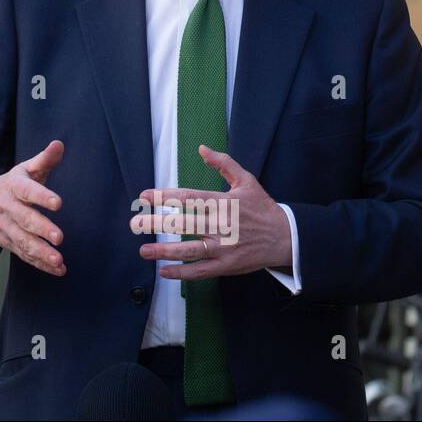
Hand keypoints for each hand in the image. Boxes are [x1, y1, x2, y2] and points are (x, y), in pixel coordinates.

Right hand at [0, 140, 65, 275]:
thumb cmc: (12, 185)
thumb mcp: (24, 170)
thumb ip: (44, 159)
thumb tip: (59, 144)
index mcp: (13, 187)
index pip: (27, 190)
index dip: (42, 196)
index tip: (58, 203)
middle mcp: (7, 208)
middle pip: (24, 219)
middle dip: (41, 229)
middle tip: (59, 237)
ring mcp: (6, 228)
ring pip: (22, 241)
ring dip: (40, 252)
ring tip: (59, 260)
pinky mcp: (9, 243)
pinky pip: (24, 255)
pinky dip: (40, 264)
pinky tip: (58, 269)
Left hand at [130, 145, 291, 279]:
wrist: (287, 238)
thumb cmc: (262, 208)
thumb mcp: (246, 180)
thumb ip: (223, 163)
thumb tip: (202, 149)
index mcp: (223, 203)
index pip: (189, 198)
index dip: (164, 196)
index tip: (144, 196)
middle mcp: (221, 225)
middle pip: (183, 224)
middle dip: (156, 224)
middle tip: (134, 224)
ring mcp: (224, 248)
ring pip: (189, 250)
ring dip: (164, 251)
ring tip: (143, 250)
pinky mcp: (227, 266)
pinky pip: (201, 271)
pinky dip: (181, 273)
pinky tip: (164, 271)